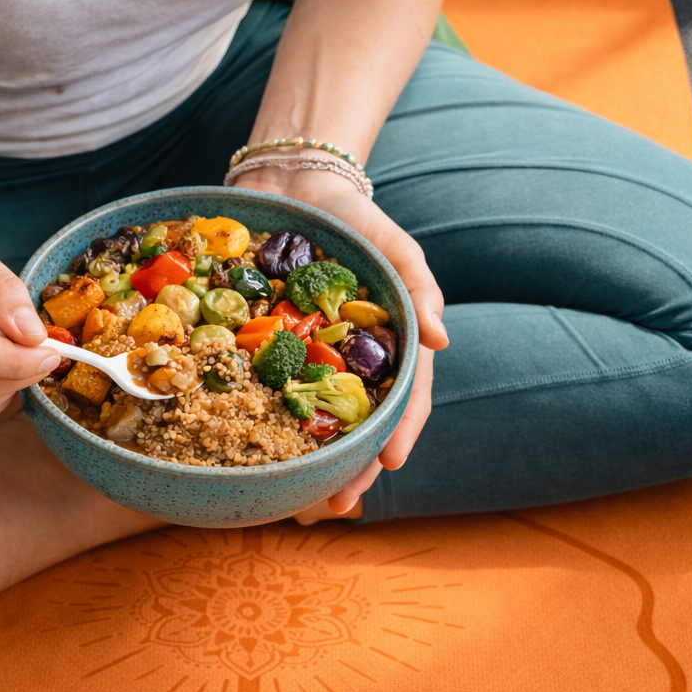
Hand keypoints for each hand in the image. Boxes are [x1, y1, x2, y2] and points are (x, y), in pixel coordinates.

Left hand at [236, 169, 448, 521]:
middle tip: (334, 504)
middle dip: (349, 470)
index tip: (388, 464)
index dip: (398, 432)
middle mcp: (349, 365)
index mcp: (388, 347)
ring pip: (312, 426)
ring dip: (307, 468)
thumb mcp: (394, 246)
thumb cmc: (355, 220)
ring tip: (296, 503)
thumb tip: (442, 339)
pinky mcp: (266, 354)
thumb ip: (418, 286)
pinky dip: (260, 431)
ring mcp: (307, 363)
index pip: (403, 398)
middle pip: (356, 428)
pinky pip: (263, 397)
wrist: (291, 187)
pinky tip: (248, 461)